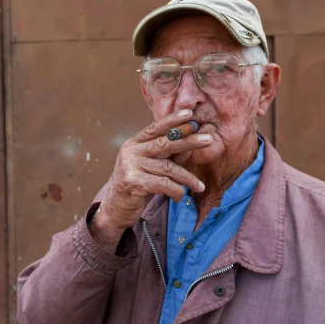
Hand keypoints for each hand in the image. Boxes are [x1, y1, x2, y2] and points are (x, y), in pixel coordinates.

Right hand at [89, 110, 211, 250]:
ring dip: (187, 178)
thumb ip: (168, 155)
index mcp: (134, 144)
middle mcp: (130, 151)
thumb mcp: (152, 168)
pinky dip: (176, 191)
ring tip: (199, 186)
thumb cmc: (137, 185)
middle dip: (189, 142)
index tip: (190, 115)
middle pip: (165, 143)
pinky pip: (163, 184)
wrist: (116, 208)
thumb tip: (191, 143)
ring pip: (168, 168)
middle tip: (208, 139)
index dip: (172, 121)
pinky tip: (180, 196)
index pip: (155, 128)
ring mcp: (130, 165)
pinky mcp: (132, 181)